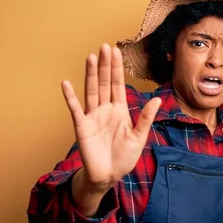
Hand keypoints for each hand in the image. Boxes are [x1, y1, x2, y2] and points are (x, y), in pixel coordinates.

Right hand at [62, 44, 161, 193]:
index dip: (117, 68)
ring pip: (92, 91)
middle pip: (105, 83)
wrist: (108, 176)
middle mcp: (105, 109)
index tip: (116, 50)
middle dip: (105, 65)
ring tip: (91, 57)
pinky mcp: (82, 127)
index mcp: (119, 110)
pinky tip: (66, 84)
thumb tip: (156, 100)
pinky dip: (70, 97)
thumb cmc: (124, 158)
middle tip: (104, 46)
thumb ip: (145, 118)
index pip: (118, 84)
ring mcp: (92, 116)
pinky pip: (75, 109)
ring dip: (91, 75)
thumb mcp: (138, 137)